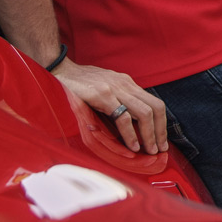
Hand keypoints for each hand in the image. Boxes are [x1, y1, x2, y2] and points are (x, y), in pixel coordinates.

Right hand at [51, 59, 168, 153]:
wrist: (59, 70)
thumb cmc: (79, 84)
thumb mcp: (105, 89)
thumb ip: (118, 100)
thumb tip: (129, 123)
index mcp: (128, 83)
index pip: (155, 102)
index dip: (162, 123)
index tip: (161, 140)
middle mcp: (126, 84)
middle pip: (155, 107)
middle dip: (161, 130)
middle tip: (160, 149)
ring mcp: (115, 89)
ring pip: (144, 113)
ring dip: (149, 135)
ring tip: (149, 151)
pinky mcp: (102, 96)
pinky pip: (123, 117)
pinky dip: (130, 135)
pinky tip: (132, 146)